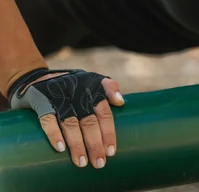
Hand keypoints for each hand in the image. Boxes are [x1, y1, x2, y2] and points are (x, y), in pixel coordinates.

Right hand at [8, 68, 124, 168]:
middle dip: (95, 143)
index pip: (104, 112)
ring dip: (77, 144)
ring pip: (71, 123)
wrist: (35, 78)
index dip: (108, 132)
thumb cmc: (71, 85)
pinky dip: (54, 134)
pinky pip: (48, 119)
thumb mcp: (91, 81)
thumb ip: (108, 88)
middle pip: (89, 121)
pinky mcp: (40, 99)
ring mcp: (58, 95)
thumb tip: (121, 102)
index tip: (111, 151)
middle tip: (99, 162)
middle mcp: (77, 90)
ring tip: (82, 161)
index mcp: (92, 87)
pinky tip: (61, 148)